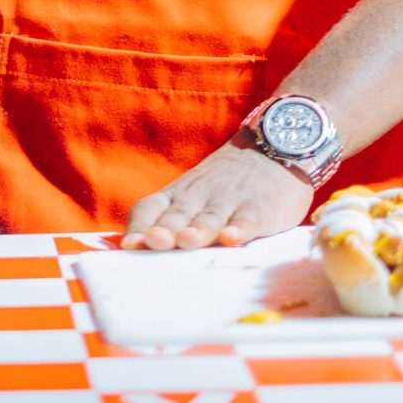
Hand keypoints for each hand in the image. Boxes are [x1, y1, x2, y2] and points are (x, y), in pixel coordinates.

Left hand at [123, 144, 313, 250]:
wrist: (272, 151)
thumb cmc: (225, 185)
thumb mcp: (193, 196)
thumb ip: (171, 221)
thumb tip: (136, 251)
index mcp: (178, 196)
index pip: (150, 209)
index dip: (138, 226)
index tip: (130, 245)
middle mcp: (198, 197)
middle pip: (176, 215)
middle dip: (164, 230)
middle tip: (152, 242)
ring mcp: (229, 201)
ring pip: (209, 218)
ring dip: (197, 230)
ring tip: (186, 240)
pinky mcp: (259, 207)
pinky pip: (247, 219)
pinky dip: (239, 228)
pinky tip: (231, 238)